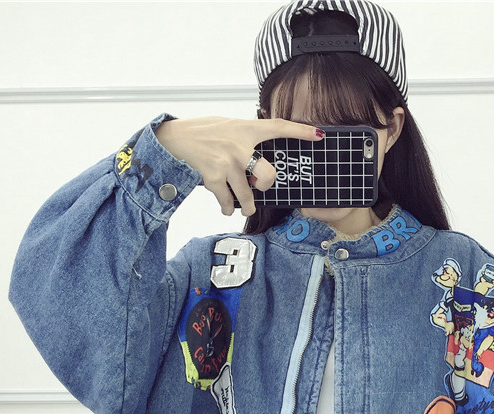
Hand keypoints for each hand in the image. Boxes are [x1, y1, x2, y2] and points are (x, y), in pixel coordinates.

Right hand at [154, 117, 323, 215]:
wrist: (174, 139)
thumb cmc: (203, 132)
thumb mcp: (228, 126)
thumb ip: (246, 137)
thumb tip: (261, 154)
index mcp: (245, 129)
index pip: (278, 128)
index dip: (300, 131)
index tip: (319, 134)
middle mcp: (239, 146)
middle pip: (268, 176)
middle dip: (264, 187)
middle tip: (257, 187)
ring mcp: (227, 163)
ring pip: (248, 196)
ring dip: (245, 205)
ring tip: (241, 206)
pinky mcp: (213, 178)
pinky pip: (228, 202)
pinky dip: (226, 207)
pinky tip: (225, 204)